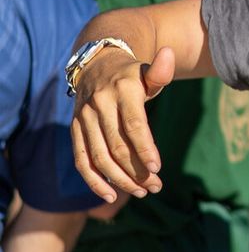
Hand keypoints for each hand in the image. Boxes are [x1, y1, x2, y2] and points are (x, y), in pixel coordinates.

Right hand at [71, 47, 174, 201]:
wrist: (97, 65)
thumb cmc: (132, 76)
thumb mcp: (147, 72)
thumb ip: (160, 71)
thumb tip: (170, 55)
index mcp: (123, 89)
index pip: (134, 125)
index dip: (144, 149)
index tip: (157, 169)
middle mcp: (100, 104)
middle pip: (118, 146)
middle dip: (137, 171)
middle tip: (156, 186)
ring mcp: (84, 118)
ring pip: (100, 157)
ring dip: (120, 180)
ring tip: (142, 192)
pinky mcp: (75, 129)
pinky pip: (81, 160)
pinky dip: (94, 180)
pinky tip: (110, 196)